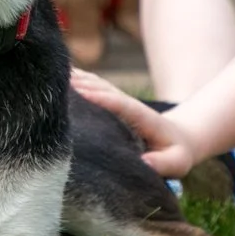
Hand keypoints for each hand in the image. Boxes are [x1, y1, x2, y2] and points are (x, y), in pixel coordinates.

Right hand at [70, 68, 202, 179]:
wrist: (180, 139)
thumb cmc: (176, 154)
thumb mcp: (178, 162)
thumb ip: (163, 163)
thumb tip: (144, 163)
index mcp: (144, 118)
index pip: (122, 105)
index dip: (103, 98)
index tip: (83, 92)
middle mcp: (129, 105)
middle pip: (105, 90)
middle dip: (84, 85)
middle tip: (59, 80)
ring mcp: (120, 102)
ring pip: (98, 86)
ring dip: (78, 79)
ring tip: (54, 72)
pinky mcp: (113, 104)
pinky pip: (94, 88)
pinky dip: (79, 80)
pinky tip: (61, 75)